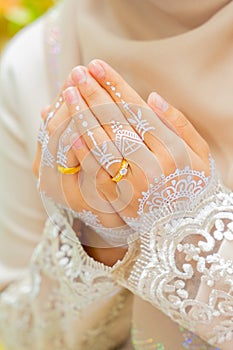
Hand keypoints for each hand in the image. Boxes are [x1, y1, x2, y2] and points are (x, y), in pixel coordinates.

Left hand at [33, 60, 210, 252]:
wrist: (186, 230)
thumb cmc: (194, 187)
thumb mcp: (200, 154)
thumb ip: (180, 124)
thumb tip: (152, 97)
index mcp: (172, 150)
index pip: (136, 110)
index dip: (115, 85)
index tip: (97, 65)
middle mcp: (152, 167)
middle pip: (115, 124)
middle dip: (93, 95)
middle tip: (76, 73)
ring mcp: (132, 186)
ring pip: (101, 144)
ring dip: (82, 116)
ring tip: (68, 93)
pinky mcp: (118, 201)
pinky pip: (95, 172)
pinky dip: (81, 150)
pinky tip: (70, 130)